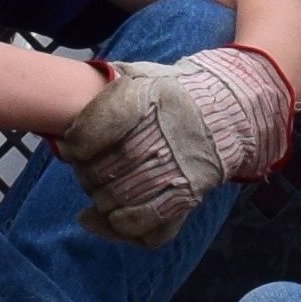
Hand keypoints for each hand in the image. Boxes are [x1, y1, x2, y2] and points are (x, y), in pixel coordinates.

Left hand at [50, 41, 293, 241]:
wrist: (233, 108)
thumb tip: (68, 142)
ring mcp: (178, 170)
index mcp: (148, 97)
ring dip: (101, 200)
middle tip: (87, 169)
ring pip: (117, 203)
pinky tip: (111, 218)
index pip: (92, 132)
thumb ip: (107, 93)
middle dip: (86, 175)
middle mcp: (163, 135)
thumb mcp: (143, 75)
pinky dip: (122, 226)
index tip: (74, 145)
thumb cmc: (177, 93)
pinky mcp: (189, 196)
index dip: (76, 143)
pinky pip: (146, 226)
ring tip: (101, 189)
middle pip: (99, 172)